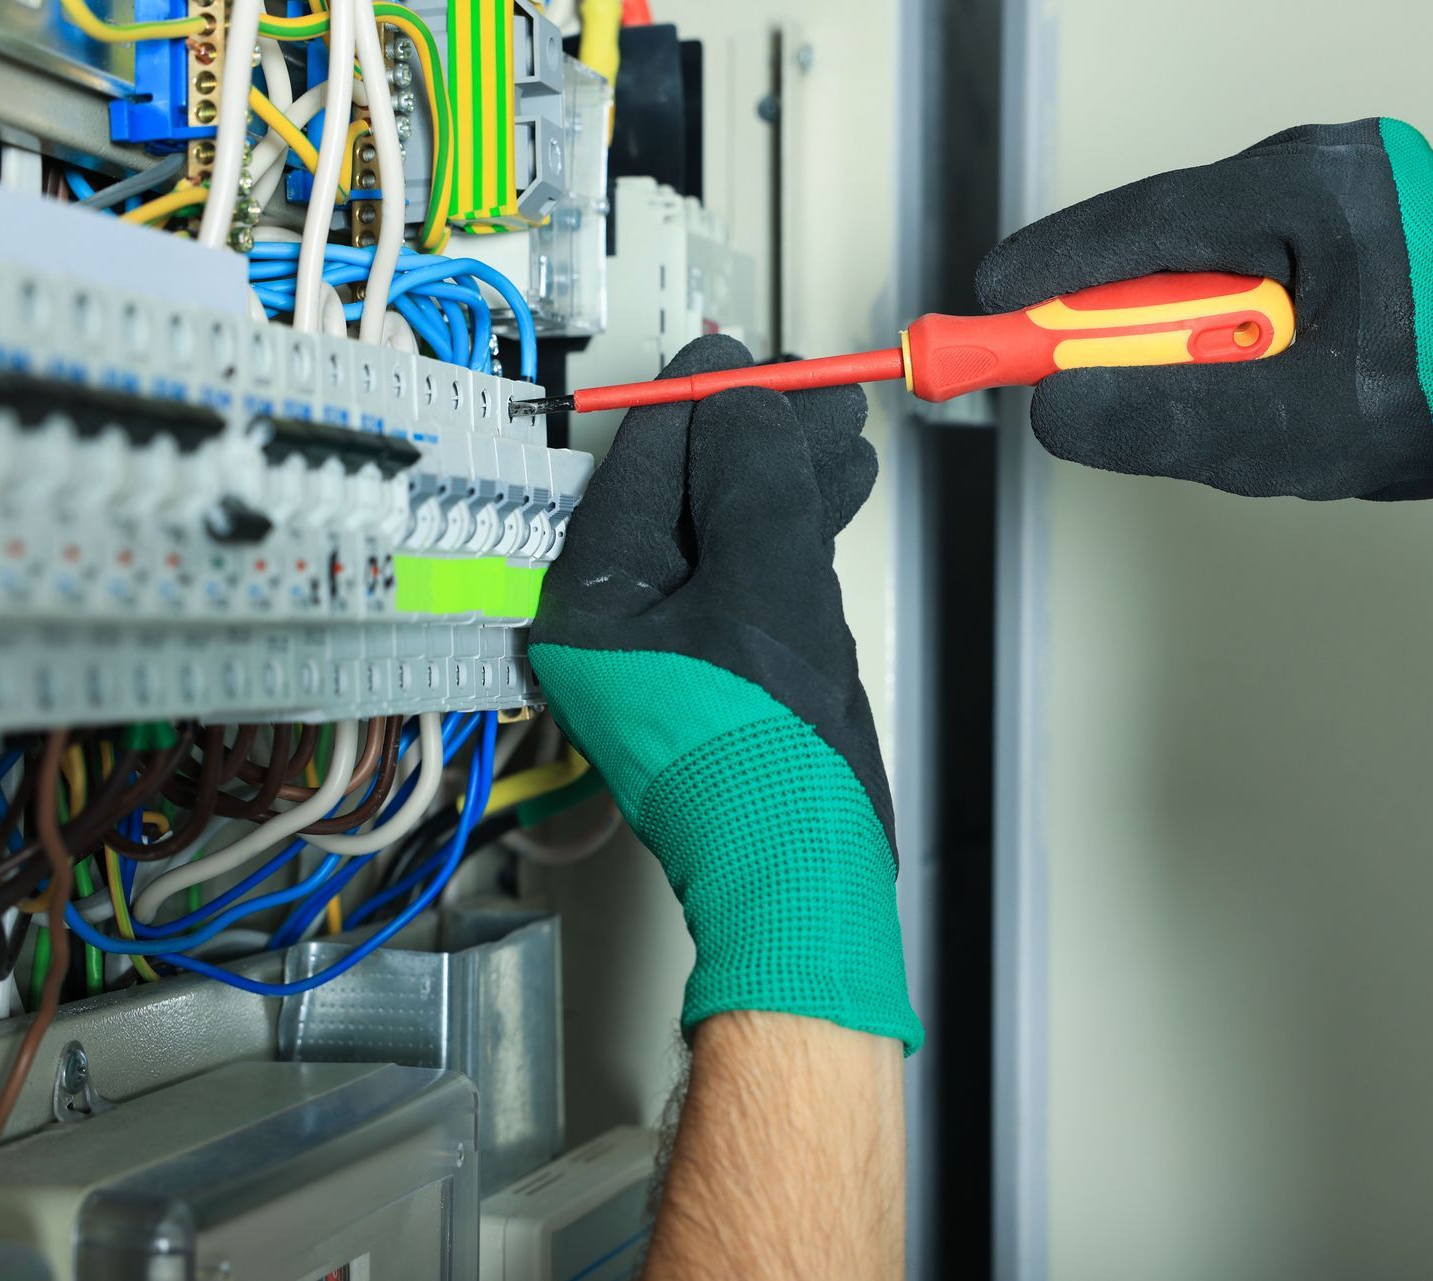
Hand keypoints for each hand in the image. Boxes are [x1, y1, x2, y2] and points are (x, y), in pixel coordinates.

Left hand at [529, 334, 921, 1053]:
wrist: (802, 868)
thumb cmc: (767, 748)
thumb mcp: (763, 583)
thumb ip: (749, 479)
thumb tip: (739, 397)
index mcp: (589, 597)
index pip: (639, 464)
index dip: (701, 401)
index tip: (742, 354)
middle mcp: (614, 618)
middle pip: (683, 491)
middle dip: (755, 437)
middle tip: (816, 390)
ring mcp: (668, 645)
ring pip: (725, 528)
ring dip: (784, 477)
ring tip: (843, 433)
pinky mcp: (719, 668)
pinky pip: (747, 572)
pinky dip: (791, 530)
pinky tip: (835, 490)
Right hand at [977, 117, 1432, 581]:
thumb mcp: (1290, 432)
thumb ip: (1162, 419)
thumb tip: (1051, 407)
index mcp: (1321, 187)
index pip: (1149, 220)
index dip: (1055, 269)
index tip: (987, 306)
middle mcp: (1326, 162)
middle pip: (1163, 235)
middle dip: (1112, 313)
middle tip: (1058, 374)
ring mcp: (1336, 181)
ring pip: (1195, 252)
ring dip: (1172, 326)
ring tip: (1209, 394)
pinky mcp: (1339, 211)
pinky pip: (1234, 260)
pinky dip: (1210, 320)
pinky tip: (1239, 368)